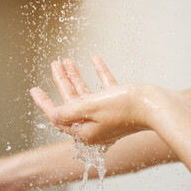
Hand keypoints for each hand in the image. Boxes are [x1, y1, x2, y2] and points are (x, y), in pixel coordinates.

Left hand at [30, 56, 152, 144]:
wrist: (157, 106)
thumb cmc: (124, 108)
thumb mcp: (90, 108)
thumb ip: (69, 111)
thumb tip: (54, 114)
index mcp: (84, 130)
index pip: (57, 116)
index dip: (44, 102)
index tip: (33, 90)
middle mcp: (93, 125)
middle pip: (71, 101)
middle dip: (61, 82)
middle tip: (54, 64)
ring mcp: (106, 115)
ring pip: (86, 93)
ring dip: (76, 76)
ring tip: (66, 60)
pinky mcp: (119, 105)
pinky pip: (104, 88)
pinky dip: (98, 74)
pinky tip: (94, 60)